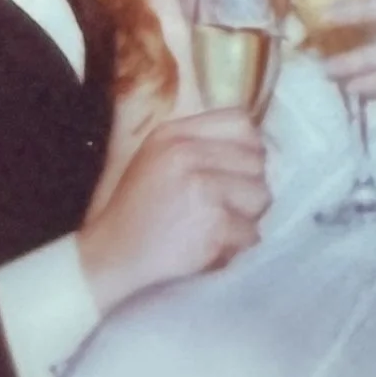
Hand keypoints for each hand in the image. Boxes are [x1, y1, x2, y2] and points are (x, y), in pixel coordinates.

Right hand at [77, 107, 269, 314]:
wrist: (114, 254)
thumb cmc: (139, 208)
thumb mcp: (156, 158)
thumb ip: (199, 144)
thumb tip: (257, 149)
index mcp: (174, 135)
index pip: (242, 122)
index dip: (250, 147)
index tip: (238, 169)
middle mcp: (188, 156)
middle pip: (257, 162)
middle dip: (248, 186)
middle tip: (225, 206)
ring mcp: (203, 191)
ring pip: (261, 196)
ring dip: (247, 217)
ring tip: (219, 225)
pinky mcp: (214, 226)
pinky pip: (252, 233)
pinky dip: (237, 245)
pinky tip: (213, 246)